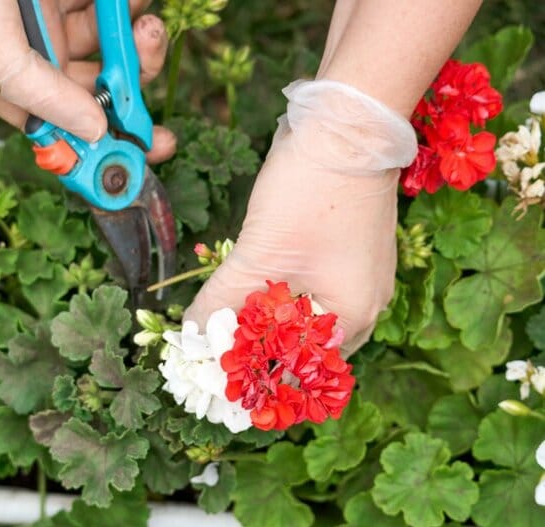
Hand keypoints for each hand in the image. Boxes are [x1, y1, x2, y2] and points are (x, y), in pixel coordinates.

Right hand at [0, 0, 175, 162]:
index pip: (74, 129)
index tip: (157, 145)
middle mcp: (43, 60)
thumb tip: (96, 133)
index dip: (114, 143)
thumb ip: (49, 100)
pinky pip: (109, 5)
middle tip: (149, 53)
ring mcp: (57, 20)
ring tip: (143, 20)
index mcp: (21, 91)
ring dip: (138, 37)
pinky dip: (127, 5)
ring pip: (115, 41)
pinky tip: (133, 2)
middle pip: (105, 85)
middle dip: (136, 77)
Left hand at [185, 80, 417, 354]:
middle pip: (301, 347)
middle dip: (256, 349)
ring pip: (301, 316)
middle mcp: (364, 305)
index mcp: (353, 316)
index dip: (253, 375)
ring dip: (262, 321)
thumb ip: (222, 300)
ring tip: (221, 326)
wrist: (346, 124)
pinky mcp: (344, 254)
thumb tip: (189, 335)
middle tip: (212, 350)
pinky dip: (274, 295)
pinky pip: (307, 290)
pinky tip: (245, 294)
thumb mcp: (258, 253)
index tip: (213, 374)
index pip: (298, 370)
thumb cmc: (310, 191)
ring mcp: (357, 277)